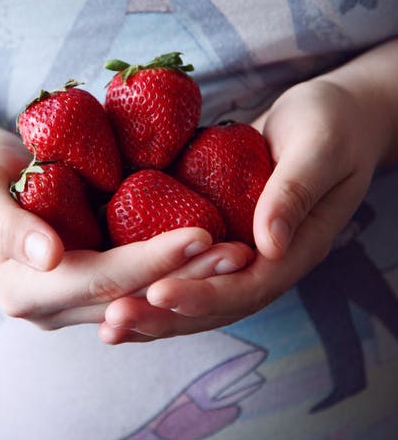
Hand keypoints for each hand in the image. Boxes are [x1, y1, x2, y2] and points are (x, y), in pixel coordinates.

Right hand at [0, 120, 250, 329]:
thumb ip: (7, 228)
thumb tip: (50, 258)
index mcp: (24, 291)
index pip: (100, 280)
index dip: (152, 260)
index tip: (200, 235)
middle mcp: (53, 307)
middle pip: (131, 294)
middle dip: (187, 275)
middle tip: (240, 252)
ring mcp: (73, 299)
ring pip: (141, 293)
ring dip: (190, 276)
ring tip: (239, 254)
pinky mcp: (89, 280)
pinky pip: (136, 280)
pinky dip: (172, 267)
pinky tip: (210, 249)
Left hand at [100, 76, 385, 342]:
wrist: (329, 116)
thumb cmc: (331, 123)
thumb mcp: (319, 148)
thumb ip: (294, 192)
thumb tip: (267, 245)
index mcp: (297, 247)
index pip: (248, 287)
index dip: (203, 294)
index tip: (157, 293)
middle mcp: (268, 260)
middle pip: (216, 305)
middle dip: (165, 316)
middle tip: (114, 320)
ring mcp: (245, 250)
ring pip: (198, 292)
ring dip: (154, 310)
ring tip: (108, 323)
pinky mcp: (223, 233)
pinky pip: (189, 266)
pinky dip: (154, 278)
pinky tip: (117, 287)